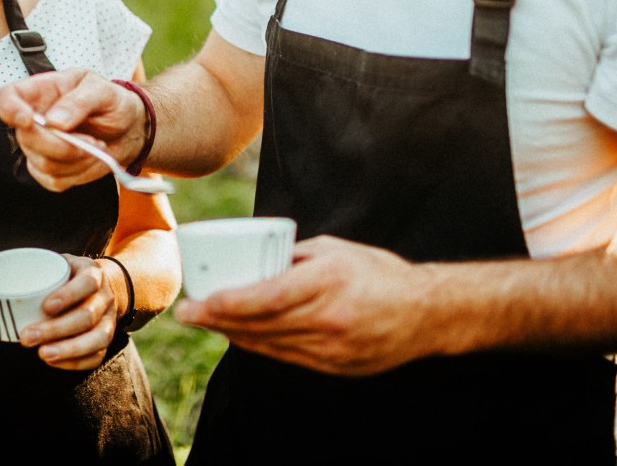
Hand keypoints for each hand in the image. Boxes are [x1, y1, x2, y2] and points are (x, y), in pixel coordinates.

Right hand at [0, 68, 146, 191]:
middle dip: (61, 144)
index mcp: (39, 91)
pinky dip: (80, 172)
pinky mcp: (50, 171)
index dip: (8, 110)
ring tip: (97, 144)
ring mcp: (39, 148)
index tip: (27, 120)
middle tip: (92, 141)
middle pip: (26, 139)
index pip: (5, 99)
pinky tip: (92, 157)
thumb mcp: (103, 91)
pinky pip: (55, 181)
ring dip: (78, 158)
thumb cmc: (111, 102)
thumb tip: (54, 121)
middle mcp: (33, 120)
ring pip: (43, 164)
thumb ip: (79, 101)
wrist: (128, 129)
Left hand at [19, 255, 118, 370]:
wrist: (100, 287)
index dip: (68, 295)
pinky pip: (97, 356)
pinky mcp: (106, 340)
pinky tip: (53, 362)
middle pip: (88, 316)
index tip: (45, 307)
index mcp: (94, 274)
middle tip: (27, 337)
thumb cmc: (69, 276)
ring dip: (68, 349)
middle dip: (56, 329)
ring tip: (41, 354)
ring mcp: (110, 320)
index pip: (87, 283)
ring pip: (97, 338)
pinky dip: (75, 362)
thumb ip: (33, 269)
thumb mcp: (58, 264)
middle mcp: (105, 297)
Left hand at [174, 235, 439, 375]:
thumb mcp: (334, 250)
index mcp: (327, 282)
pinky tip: (241, 336)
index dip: (226, 305)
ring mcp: (332, 348)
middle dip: (217, 321)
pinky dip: (259, 346)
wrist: (428, 314)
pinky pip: (286, 357)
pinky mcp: (336, 366)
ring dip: (232, 335)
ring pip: (268, 345)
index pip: (265, 299)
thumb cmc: (379, 272)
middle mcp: (328, 318)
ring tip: (207, 322)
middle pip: (259, 325)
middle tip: (188, 312)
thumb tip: (254, 257)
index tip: (198, 302)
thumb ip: (293, 254)